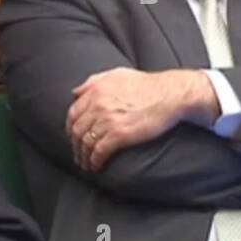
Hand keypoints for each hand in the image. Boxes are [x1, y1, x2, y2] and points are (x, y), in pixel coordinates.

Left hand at [67, 68, 217, 172]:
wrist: (170, 94)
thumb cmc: (147, 84)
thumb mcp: (117, 74)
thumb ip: (93, 81)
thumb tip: (75, 93)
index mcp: (96, 91)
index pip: (73, 114)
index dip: (71, 129)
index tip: (74, 138)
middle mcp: (98, 105)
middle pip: (77, 131)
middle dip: (75, 146)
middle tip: (79, 155)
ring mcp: (108, 120)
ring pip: (86, 143)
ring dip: (84, 157)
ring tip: (87, 165)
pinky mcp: (120, 134)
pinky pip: (99, 151)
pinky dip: (95, 161)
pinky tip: (97, 166)